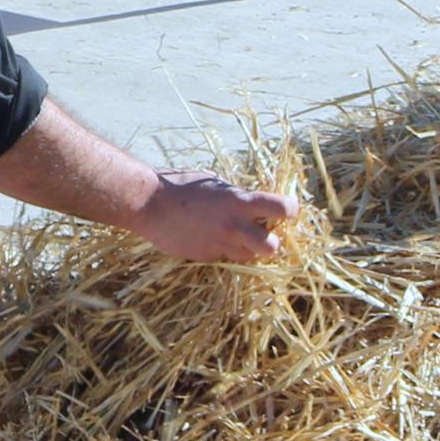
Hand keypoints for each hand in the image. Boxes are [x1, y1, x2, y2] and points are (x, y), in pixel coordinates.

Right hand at [130, 169, 295, 264]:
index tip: (288, 209)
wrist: (149, 205)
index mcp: (239, 202)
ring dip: (247, 248)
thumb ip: (235, 195)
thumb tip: (249, 202)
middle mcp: (234, 226)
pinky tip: (207, 236)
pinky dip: (221, 249)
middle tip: (262, 231)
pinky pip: (223, 257)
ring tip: (233, 234)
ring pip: (249, 256)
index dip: (290, 210)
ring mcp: (219, 245)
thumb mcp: (213, 183)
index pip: (281, 208)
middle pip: (272, 247)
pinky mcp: (205, 257)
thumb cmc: (180, 185)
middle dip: (271, 241)